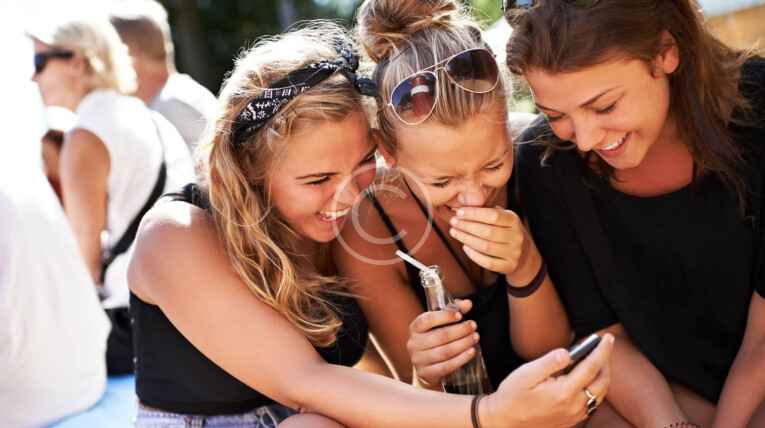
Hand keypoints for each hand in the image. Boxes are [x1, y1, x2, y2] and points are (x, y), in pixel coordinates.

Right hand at [407, 299, 478, 386]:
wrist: (426, 365)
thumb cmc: (435, 338)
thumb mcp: (441, 322)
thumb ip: (453, 310)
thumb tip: (468, 303)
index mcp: (415, 328)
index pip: (427, 320)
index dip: (444, 317)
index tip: (460, 315)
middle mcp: (413, 343)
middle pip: (440, 336)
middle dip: (460, 330)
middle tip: (473, 326)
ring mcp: (418, 360)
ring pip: (445, 352)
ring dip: (463, 344)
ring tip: (475, 338)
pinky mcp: (426, 373)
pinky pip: (446, 366)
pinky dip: (461, 359)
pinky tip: (471, 352)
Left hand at [448, 207, 539, 284]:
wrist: (524, 253)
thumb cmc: (506, 231)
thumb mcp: (502, 217)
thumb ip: (487, 211)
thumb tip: (463, 204)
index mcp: (514, 220)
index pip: (493, 216)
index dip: (474, 214)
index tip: (460, 213)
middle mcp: (516, 236)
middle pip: (488, 232)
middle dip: (467, 226)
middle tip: (454, 223)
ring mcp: (514, 253)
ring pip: (486, 247)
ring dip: (466, 239)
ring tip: (455, 232)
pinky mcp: (509, 266)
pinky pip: (488, 263)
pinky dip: (474, 255)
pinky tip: (465, 247)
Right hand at [480, 334, 614, 427]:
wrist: (505, 421)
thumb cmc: (513, 395)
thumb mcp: (526, 374)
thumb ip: (549, 362)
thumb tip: (568, 352)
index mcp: (564, 392)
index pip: (591, 367)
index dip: (601, 350)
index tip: (607, 337)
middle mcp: (574, 406)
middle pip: (602, 381)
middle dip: (606, 361)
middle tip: (603, 345)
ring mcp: (575, 415)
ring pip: (600, 393)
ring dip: (602, 375)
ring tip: (596, 359)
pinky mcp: (572, 420)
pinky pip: (592, 402)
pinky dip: (595, 387)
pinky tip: (586, 378)